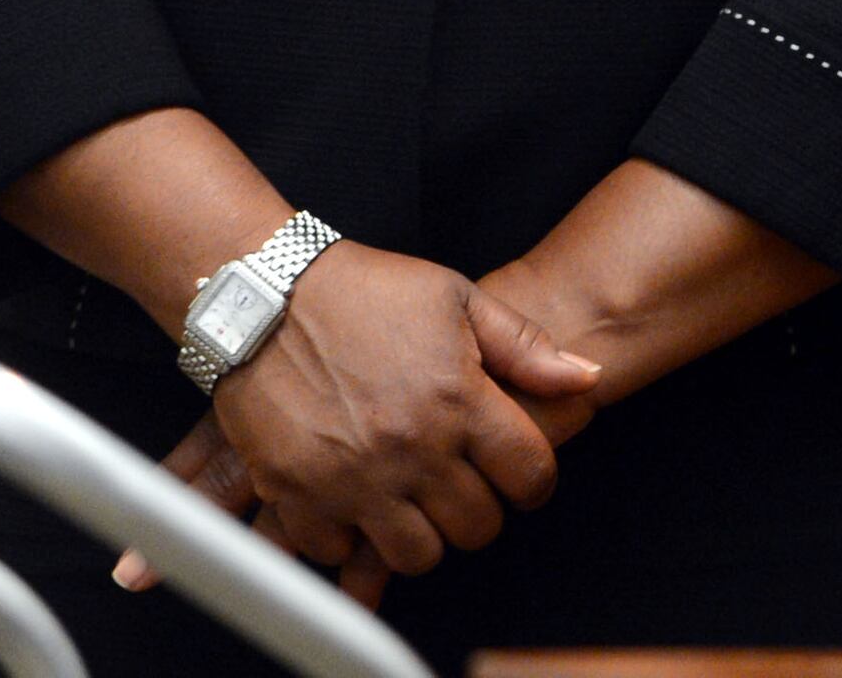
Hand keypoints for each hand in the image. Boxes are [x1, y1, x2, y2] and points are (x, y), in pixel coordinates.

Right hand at [114, 243, 597, 606]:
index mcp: (458, 399)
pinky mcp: (297, 490)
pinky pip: (338, 549)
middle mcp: (412, 447)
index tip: (508, 472)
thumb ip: (523, 345)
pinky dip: (344, 534)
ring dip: (415, 531)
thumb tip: (587, 378)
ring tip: (401, 497)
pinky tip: (345, 499)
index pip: (532, 478)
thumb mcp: (450, 296)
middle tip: (448, 482)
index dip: (529, 480)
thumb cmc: (356, 288)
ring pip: (417, 553)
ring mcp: (354, 475)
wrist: (254, 289)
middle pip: (477, 527)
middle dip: (472, 508)